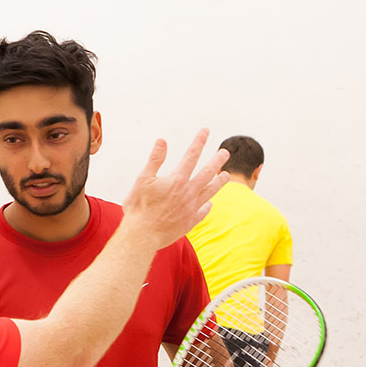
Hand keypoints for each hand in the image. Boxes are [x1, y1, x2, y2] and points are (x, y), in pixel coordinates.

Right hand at [120, 129, 230, 248]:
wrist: (142, 235)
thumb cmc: (139, 207)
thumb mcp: (143, 179)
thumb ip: (155, 160)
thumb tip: (162, 141)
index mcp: (177, 180)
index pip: (191, 155)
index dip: (199, 141)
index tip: (205, 131)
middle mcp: (188, 192)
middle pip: (207, 172)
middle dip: (217, 160)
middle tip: (225, 152)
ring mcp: (191, 208)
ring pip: (210, 191)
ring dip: (219, 182)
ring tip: (226, 175)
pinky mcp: (190, 222)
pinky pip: (203, 211)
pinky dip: (208, 206)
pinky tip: (210, 204)